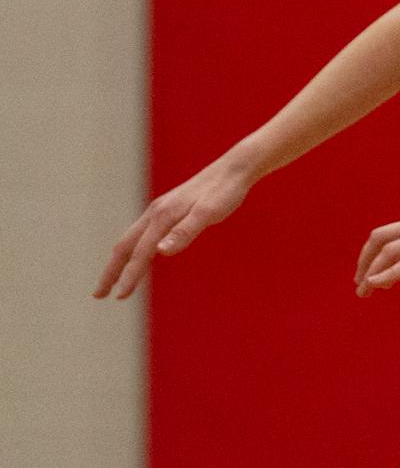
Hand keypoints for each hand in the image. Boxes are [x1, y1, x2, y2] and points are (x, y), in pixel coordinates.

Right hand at [94, 153, 259, 299]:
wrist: (234, 169)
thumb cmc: (224, 193)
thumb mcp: (209, 214)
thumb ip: (185, 232)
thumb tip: (160, 252)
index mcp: (162, 217)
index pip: (140, 253)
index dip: (129, 276)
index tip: (119, 297)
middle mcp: (155, 213)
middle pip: (124, 247)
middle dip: (111, 272)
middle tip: (98, 295)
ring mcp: (159, 210)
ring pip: (131, 240)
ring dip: (119, 262)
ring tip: (113, 282)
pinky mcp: (166, 210)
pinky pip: (142, 234)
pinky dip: (133, 250)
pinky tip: (138, 258)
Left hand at [355, 204, 399, 294]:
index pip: (391, 232)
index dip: (376, 253)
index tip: (372, 273)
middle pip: (380, 237)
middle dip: (364, 260)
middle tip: (358, 281)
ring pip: (389, 251)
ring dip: (371, 272)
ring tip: (364, 291)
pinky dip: (387, 275)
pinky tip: (376, 285)